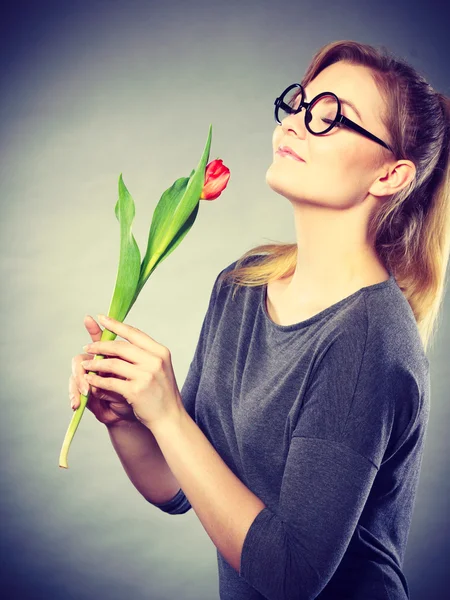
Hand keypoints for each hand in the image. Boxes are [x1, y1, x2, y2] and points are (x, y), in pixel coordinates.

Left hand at [80, 314, 183, 430]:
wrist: (170, 418)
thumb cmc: (161, 393)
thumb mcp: (159, 368)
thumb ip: (144, 355)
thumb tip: (120, 341)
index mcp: (160, 352)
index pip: (134, 333)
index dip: (116, 325)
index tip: (102, 318)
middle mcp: (155, 361)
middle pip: (121, 347)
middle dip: (100, 345)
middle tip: (87, 347)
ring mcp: (146, 376)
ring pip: (113, 363)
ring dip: (96, 363)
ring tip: (85, 364)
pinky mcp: (136, 391)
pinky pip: (110, 382)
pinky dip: (97, 380)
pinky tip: (90, 380)